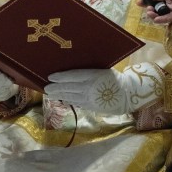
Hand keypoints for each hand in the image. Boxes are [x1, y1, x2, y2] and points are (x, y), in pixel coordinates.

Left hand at [45, 64, 162, 114]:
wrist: (126, 95)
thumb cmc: (114, 78)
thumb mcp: (103, 69)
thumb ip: (90, 69)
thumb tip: (73, 63)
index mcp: (93, 76)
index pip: (73, 76)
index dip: (61, 77)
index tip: (50, 76)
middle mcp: (89, 88)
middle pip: (69, 88)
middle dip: (56, 88)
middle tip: (45, 88)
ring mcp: (89, 99)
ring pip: (70, 97)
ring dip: (59, 95)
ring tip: (50, 94)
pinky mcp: (90, 107)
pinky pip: (76, 103)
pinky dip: (68, 101)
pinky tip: (62, 99)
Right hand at [140, 0, 171, 23]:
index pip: (156, 0)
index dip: (148, 2)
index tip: (139, 2)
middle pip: (159, 9)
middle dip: (151, 10)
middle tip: (147, 9)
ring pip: (164, 15)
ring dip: (156, 16)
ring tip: (151, 14)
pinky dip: (164, 19)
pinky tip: (158, 19)